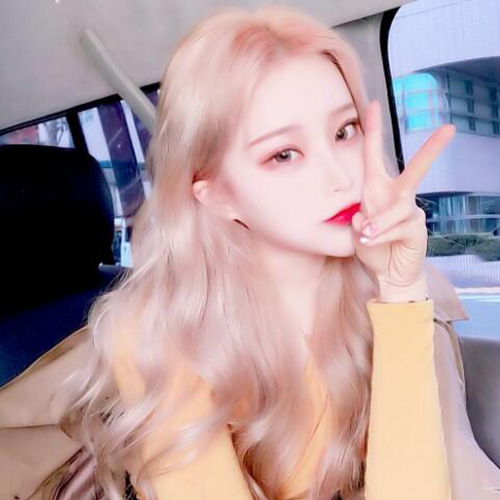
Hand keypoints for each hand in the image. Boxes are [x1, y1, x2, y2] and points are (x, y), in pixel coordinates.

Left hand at [352, 100, 455, 300]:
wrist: (387, 273)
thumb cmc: (372, 248)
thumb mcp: (356, 234)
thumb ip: (359, 222)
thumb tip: (364, 217)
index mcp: (376, 190)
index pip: (374, 156)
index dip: (374, 130)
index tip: (372, 105)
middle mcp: (396, 196)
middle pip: (415, 170)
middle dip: (432, 150)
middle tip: (450, 129)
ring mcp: (410, 211)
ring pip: (396, 209)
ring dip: (377, 224)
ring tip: (365, 235)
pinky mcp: (417, 228)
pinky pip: (398, 228)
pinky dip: (381, 236)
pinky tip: (373, 242)